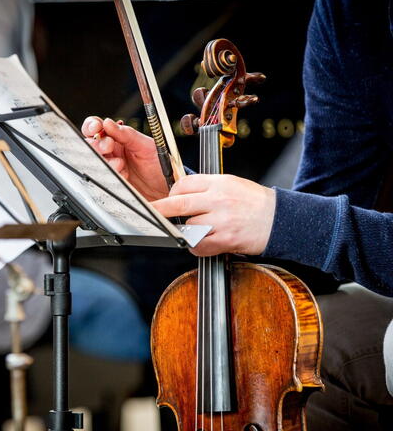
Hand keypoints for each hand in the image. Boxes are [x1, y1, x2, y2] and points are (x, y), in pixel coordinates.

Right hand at [82, 116, 168, 200]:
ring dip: (106, 161)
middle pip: (90, 144)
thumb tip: (108, 123)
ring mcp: (110, 169)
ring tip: (121, 164)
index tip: (97, 128)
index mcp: (118, 139)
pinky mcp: (112, 183)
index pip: (97, 128)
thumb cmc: (160, 167)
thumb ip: (127, 134)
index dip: (92, 126)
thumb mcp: (147, 146)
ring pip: (94, 161)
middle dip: (97, 144)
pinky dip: (111, 175)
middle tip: (109, 146)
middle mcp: (111, 153)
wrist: (168, 189)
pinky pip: (101, 178)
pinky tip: (123, 175)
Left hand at [151, 174, 275, 256]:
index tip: (168, 199)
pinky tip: (202, 243)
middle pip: (179, 204)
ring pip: (188, 227)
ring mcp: (221, 221)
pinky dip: (195, 247)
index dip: (171, 192)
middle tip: (152, 213)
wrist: (279, 220)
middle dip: (160, 210)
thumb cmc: (254, 202)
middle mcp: (218, 200)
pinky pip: (199, 246)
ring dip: (186, 231)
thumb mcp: (231, 183)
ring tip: (197, 229)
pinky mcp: (225, 239)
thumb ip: (207, 186)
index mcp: (219, 183)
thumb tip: (181, 192)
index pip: (184, 184)